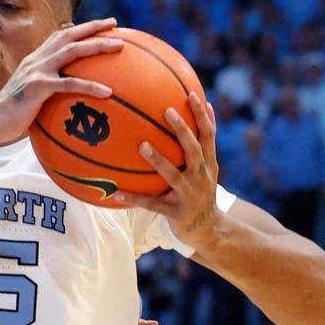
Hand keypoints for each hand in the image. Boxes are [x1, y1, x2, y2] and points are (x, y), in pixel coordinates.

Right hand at [0, 18, 121, 145]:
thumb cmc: (9, 117)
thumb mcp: (27, 98)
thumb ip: (43, 93)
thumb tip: (61, 103)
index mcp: (33, 61)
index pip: (57, 37)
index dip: (76, 29)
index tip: (95, 26)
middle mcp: (36, 60)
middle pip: (68, 35)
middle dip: (92, 27)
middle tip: (113, 22)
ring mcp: (37, 71)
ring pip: (72, 51)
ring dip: (98, 45)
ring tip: (119, 45)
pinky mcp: (39, 87)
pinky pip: (71, 84)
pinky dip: (91, 86)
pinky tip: (108, 92)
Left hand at [112, 92, 220, 250]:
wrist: (210, 230)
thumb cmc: (201, 191)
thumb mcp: (207, 169)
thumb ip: (201, 145)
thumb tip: (201, 110)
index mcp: (209, 164)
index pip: (208, 135)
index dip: (202, 115)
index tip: (192, 94)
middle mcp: (202, 177)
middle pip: (194, 150)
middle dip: (182, 130)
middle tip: (167, 110)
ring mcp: (190, 196)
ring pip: (173, 176)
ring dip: (159, 160)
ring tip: (142, 145)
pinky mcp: (176, 214)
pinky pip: (152, 205)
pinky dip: (133, 199)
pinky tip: (114, 193)